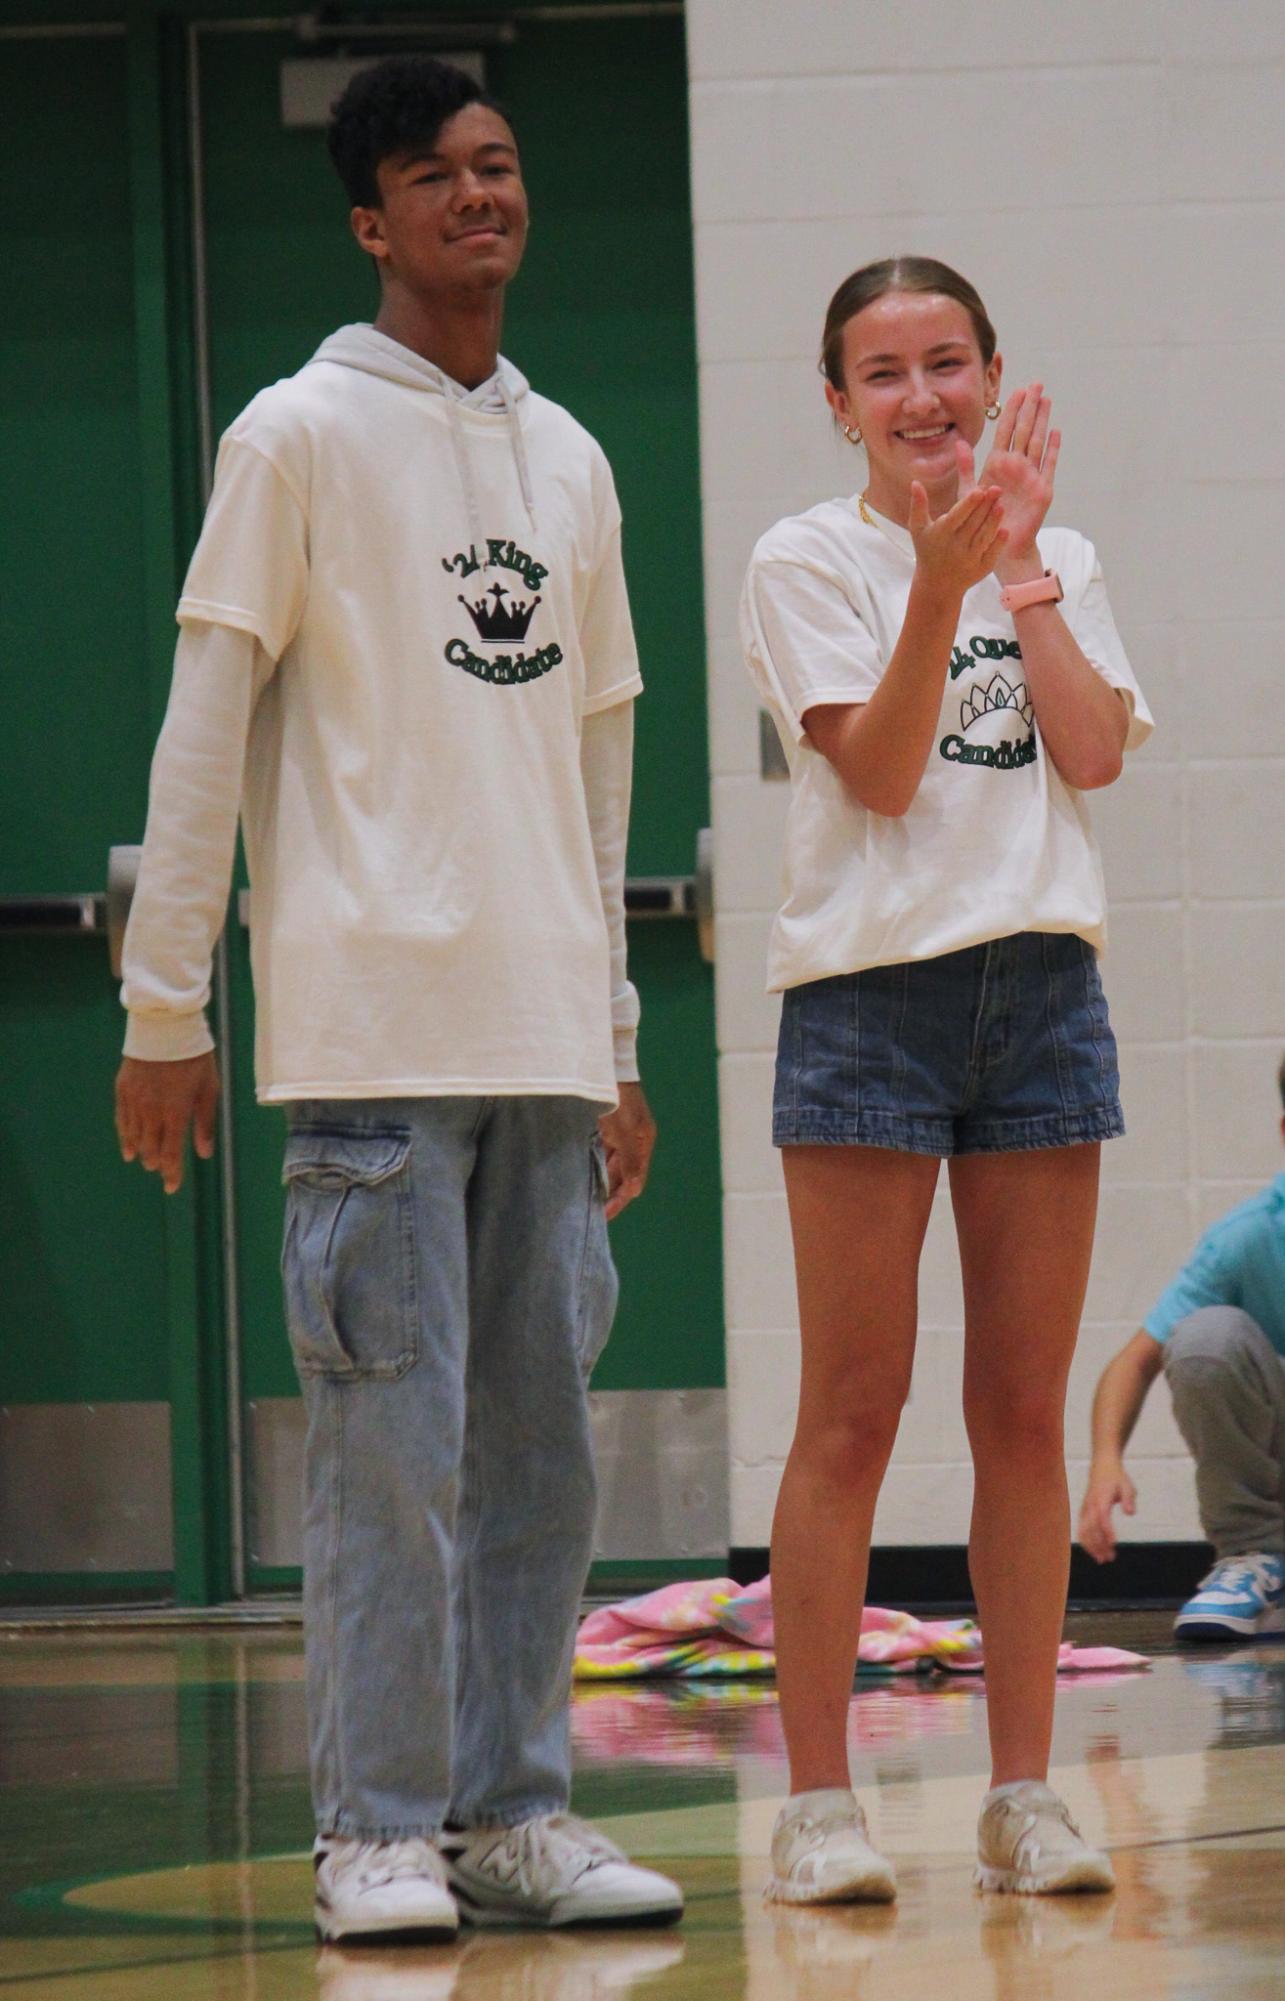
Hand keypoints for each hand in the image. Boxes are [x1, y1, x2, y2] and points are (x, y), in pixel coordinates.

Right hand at [115, 1052, 219, 1195]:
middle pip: (150, 1148)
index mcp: (175, 1113)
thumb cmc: (194, 1058)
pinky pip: (121, 1121)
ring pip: (133, 1137)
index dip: (171, 1173)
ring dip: (140, 1152)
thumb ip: (205, 1123)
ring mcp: (134, 1102)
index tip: (171, 1188)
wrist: (165, 1028)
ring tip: (143, 1162)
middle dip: (156, 1163)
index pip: (171, 1153)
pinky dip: (124, 1136)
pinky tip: (127, 1146)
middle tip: (161, 1171)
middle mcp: (151, 1112)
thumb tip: (204, 1153)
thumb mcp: (209, 1089)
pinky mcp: (122, 1091)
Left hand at [597, 1080, 656, 1220]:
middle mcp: (633, 1140)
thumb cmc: (618, 1099)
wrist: (606, 1067)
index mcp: (643, 1142)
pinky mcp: (605, 1127)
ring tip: (585, 1199)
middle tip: (592, 1213)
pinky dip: (593, 1165)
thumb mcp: (624, 1132)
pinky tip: (581, 1175)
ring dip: (600, 1181)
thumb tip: (635, 1191)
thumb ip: (630, 1161)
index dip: (620, 1200)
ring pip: (610, 1165)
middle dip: (609, 1193)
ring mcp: (619, 1133)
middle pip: (622, 1175)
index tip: (604, 1216)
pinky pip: (600, 1152)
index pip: (634, 1180)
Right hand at [908, 472, 1005, 600]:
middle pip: (973, 524)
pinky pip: (991, 555)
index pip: (956, 517)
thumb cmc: (927, 550)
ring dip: (993, 521)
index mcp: (941, 534)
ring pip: (983, 537)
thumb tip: (915, 482)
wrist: (937, 584)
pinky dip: (998, 544)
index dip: (968, 504)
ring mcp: (969, 559)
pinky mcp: (980, 569)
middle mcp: (956, 547)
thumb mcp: (918, 529)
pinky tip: (1005, 530)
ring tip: (1001, 504)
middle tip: (996, 488)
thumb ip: (918, 505)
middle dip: (985, 506)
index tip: (979, 490)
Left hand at [976, 382, 1060, 570]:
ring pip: (1037, 441)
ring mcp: (1031, 475)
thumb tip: (959, 442)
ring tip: (1046, 400)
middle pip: (1024, 430)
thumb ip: (965, 467)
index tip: (1017, 390)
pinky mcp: (1042, 489)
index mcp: (998, 464)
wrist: (999, 545)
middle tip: (1036, 384)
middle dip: (1030, 407)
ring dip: (1042, 421)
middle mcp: (1016, 465)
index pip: (1006, 430)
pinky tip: (1055, 432)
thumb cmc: (982, 521)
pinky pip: (1048, 465)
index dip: (1011, 410)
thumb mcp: (969, 492)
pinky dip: (1052, 449)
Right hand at [1077, 1461, 1136, 1563]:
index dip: (1107, 1531)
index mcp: (1101, 1498)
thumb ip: (1129, 1499)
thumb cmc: (1116, 1477)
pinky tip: (1095, 1552)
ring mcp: (1085, 1508)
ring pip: (1083, 1531)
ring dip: (1092, 1546)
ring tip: (1102, 1559)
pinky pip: (1081, 1529)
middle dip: (1099, 1544)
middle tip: (1109, 1558)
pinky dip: (1086, 1542)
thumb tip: (1130, 1513)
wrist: (1102, 1466)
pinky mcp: (1083, 1512)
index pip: (1102, 1517)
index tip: (1114, 1543)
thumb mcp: (1127, 1486)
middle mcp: (1090, 1505)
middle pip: (1090, 1528)